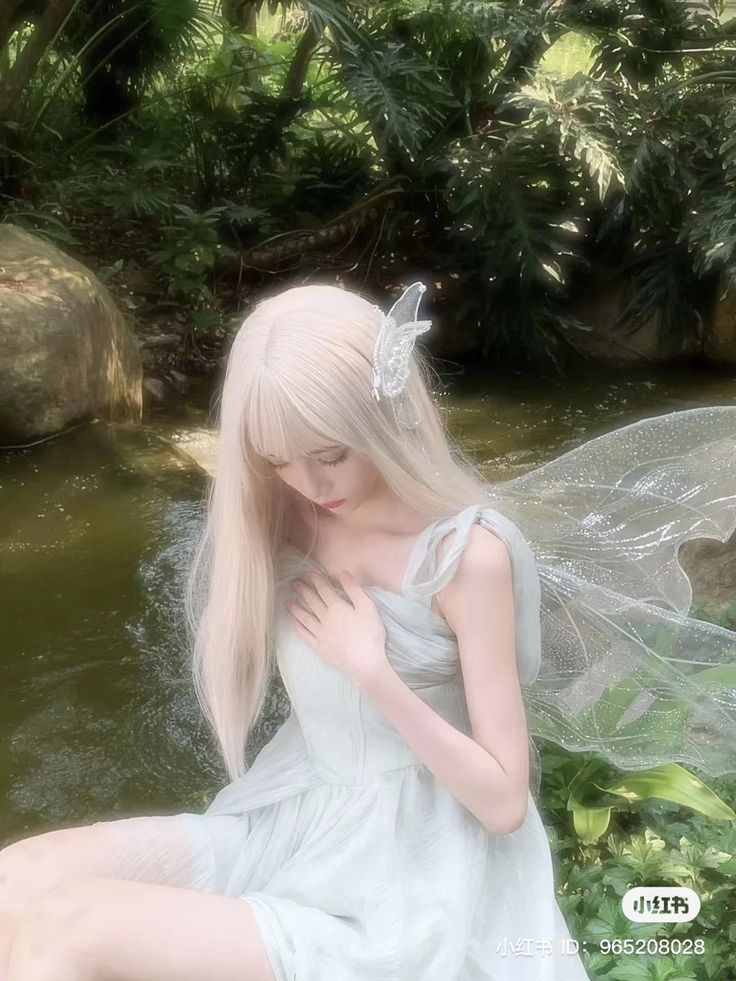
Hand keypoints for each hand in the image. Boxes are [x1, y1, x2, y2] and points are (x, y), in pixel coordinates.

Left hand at [287, 570, 389, 689]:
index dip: (316, 580)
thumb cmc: (370, 634)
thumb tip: (343, 573)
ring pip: (305, 617)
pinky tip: (294, 623)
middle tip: (294, 583)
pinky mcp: (319, 647)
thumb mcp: (368, 607)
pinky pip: (305, 635)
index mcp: (337, 607)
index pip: (324, 590)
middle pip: (312, 602)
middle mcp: (324, 619)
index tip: (309, 573)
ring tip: (288, 602)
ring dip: (296, 608)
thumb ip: (354, 589)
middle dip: (303, 591)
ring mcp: (320, 634)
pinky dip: (298, 627)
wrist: (365, 664)